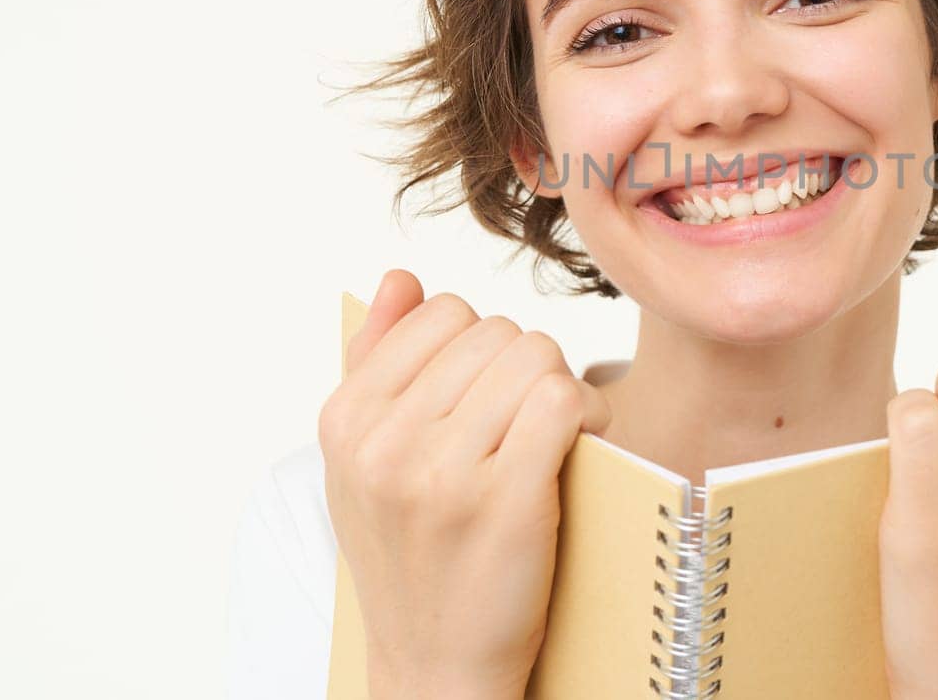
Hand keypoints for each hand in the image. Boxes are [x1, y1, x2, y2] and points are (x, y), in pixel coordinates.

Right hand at [317, 269, 611, 699]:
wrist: (435, 666)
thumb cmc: (411, 555)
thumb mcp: (364, 462)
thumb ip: (376, 360)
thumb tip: (401, 277)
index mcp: (346, 419)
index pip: (444, 313)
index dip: (485, 347)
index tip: (491, 394)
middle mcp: (385, 441)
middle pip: (500, 333)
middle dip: (527, 368)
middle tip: (529, 423)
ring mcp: (443, 473)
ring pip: (538, 358)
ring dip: (563, 390)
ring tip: (554, 437)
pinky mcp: (506, 502)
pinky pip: (564, 400)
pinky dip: (590, 415)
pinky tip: (582, 446)